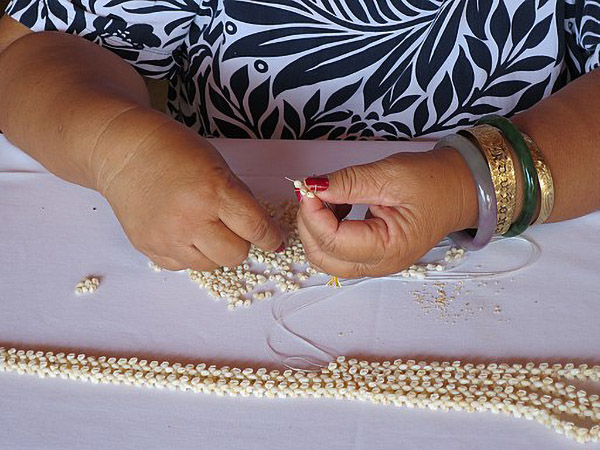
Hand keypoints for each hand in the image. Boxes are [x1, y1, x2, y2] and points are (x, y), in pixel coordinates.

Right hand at [94, 119, 283, 270]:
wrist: (123, 151)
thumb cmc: (173, 150)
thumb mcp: (217, 165)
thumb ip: (239, 198)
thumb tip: (260, 228)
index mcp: (213, 191)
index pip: (255, 228)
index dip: (270, 236)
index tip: (274, 239)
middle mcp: (189, 219)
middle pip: (235, 255)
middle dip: (241, 244)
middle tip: (233, 228)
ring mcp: (166, 237)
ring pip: (210, 265)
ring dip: (215, 250)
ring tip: (203, 227)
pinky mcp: (148, 247)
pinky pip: (183, 266)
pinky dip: (190, 253)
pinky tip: (183, 231)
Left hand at [297, 148, 477, 277]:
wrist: (459, 190)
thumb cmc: (434, 182)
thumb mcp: (390, 175)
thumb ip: (348, 183)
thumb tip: (312, 186)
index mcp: (390, 248)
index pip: (332, 240)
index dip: (313, 213)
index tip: (308, 186)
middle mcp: (380, 264)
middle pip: (322, 256)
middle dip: (309, 223)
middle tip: (314, 191)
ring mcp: (375, 264)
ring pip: (325, 257)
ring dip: (316, 228)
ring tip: (332, 198)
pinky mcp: (371, 256)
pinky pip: (335, 251)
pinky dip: (326, 230)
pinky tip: (339, 207)